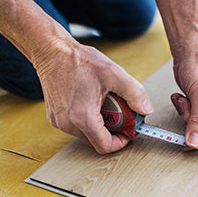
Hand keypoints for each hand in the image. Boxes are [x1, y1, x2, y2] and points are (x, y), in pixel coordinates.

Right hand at [34, 41, 152, 153]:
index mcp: (83, 117)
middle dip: (113, 131)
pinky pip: (76, 126)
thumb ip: (135, 94)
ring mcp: (59, 121)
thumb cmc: (78, 61)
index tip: (128, 131)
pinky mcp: (55, 116)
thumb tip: (146, 109)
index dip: (121, 142)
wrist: (51, 50)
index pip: (105, 146)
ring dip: (101, 125)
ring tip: (107, 104)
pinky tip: (94, 102)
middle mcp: (68, 123)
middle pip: (97, 141)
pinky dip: (89, 119)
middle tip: (121, 113)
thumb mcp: (114, 74)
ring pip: (87, 134)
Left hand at [171, 47, 197, 147]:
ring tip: (185, 98)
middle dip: (192, 118)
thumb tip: (196, 141)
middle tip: (187, 105)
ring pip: (196, 124)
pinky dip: (183, 108)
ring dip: (186, 112)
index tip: (190, 143)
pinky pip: (189, 117)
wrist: (188, 53)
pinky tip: (183, 97)